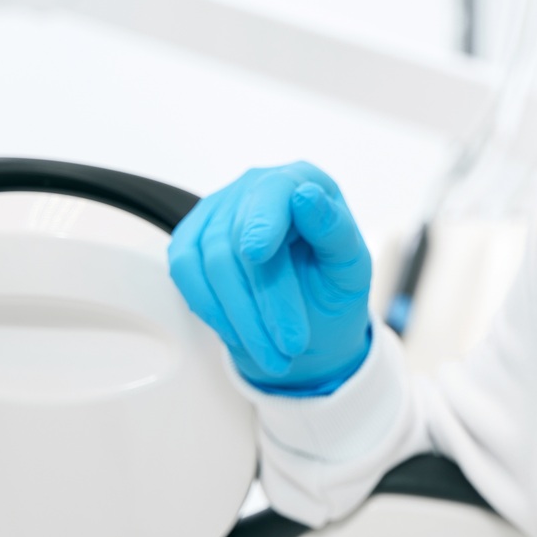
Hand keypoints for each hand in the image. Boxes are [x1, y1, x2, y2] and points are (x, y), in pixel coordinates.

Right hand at [167, 161, 372, 395]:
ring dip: (242, 317)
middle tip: (291, 345)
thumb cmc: (332, 287)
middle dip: (267, 300)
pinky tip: (239, 336)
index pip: (275, 191)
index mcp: (302, 180)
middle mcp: (255, 187)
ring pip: (212, 262)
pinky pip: (185, 272)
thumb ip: (334, 230)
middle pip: (242, 239)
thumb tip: (306, 194)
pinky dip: (212, 310)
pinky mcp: (190, 240)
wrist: (308, 321)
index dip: (264, 222)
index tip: (258, 254)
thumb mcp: (350, 266)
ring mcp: (218, 211)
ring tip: (273, 356)